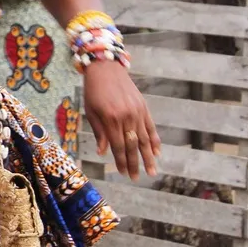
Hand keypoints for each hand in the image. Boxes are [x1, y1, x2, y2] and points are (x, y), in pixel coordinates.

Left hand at [82, 60, 159, 180]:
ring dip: (148, 157)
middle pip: (133, 146)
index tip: (123, 173)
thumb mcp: (91, 111)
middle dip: (135, 164)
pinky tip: (156, 152)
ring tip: (152, 171)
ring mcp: (138, 112)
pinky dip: (154, 141)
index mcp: (111, 119)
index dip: (121, 161)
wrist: (106, 68)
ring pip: (145, 139)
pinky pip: (151, 127)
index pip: (119, 146)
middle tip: (137, 178)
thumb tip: (102, 153)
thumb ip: (99, 132)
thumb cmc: (93, 91)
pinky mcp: (144, 108)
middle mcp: (127, 117)